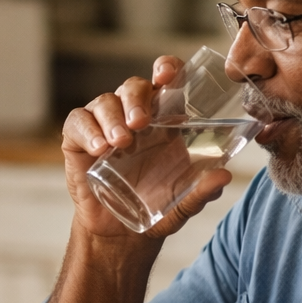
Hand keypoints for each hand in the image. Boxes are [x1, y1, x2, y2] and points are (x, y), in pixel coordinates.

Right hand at [61, 56, 232, 240]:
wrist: (119, 234)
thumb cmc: (154, 210)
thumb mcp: (182, 204)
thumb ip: (202, 191)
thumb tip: (224, 175)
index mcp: (162, 119)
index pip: (164, 80)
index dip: (166, 68)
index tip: (167, 75)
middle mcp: (131, 115)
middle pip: (133, 86)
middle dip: (136, 99)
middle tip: (140, 122)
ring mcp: (103, 124)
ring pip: (105, 101)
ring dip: (113, 118)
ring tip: (121, 143)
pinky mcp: (77, 138)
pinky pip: (78, 121)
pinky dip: (88, 131)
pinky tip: (99, 149)